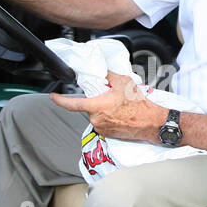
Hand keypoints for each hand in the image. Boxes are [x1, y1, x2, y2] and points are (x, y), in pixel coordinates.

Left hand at [50, 71, 166, 141]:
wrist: (152, 123)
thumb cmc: (140, 105)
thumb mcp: (124, 82)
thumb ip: (108, 75)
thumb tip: (101, 71)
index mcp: (97, 106)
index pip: (72, 104)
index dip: (60, 100)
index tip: (54, 96)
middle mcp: (97, 119)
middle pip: (89, 107)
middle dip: (97, 101)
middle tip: (111, 97)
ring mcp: (102, 129)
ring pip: (96, 115)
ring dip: (104, 110)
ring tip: (119, 107)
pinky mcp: (108, 135)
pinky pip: (103, 123)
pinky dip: (109, 117)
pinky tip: (121, 115)